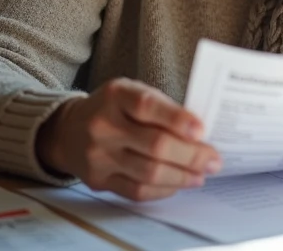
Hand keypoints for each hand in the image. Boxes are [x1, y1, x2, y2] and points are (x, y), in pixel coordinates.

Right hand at [36, 78, 221, 200]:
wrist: (69, 130)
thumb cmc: (114, 108)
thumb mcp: (133, 92)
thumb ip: (162, 108)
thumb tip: (200, 135)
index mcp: (116, 95)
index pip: (148, 106)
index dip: (178, 119)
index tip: (202, 130)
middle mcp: (103, 125)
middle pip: (154, 145)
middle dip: (191, 155)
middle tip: (214, 160)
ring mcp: (99, 155)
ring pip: (149, 173)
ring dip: (182, 176)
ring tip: (202, 174)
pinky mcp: (98, 180)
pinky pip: (136, 191)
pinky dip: (163, 190)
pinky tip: (179, 184)